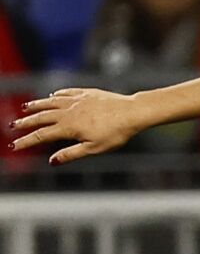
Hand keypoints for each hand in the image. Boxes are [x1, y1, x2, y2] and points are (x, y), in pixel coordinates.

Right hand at [9, 89, 144, 162]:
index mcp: (68, 127)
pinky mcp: (87, 93)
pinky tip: (52, 95)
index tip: (14, 146)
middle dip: (26, 122)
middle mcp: (68, 111)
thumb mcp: (94, 148)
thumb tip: (52, 161)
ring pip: (51, 102)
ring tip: (26, 108)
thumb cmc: (116, 133)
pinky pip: (67, 93)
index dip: (27, 141)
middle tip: (13, 125)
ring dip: (37, 105)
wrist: (132, 112)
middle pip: (42, 117)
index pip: (42, 135)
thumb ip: (71, 154)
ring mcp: (77, 100)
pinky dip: (57, 95)